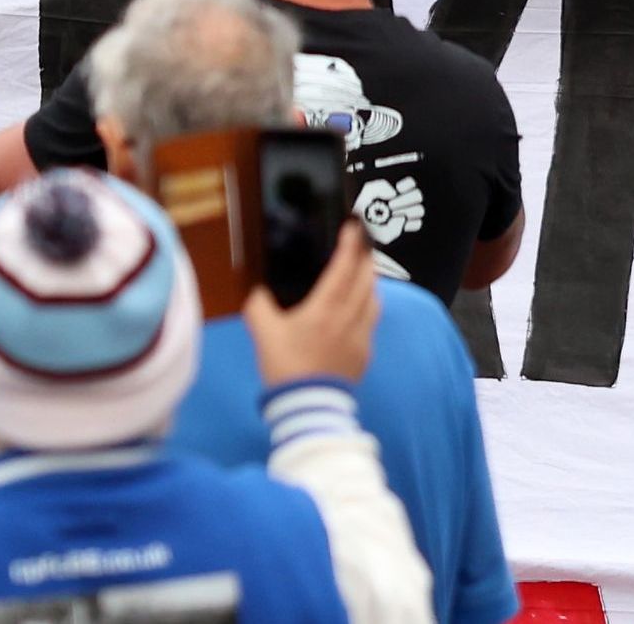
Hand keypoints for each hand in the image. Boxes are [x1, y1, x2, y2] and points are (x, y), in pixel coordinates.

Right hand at [237, 218, 381, 389]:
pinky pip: (371, 321)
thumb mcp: (263, 332)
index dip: (351, 245)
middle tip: (363, 241)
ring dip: (371, 280)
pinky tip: (360, 306)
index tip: (356, 226)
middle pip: (366, 280)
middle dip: (366, 257)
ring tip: (363, 270)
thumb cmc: (285, 365)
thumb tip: (259, 291)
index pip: (344, 268)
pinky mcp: (364, 354)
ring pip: (374, 300)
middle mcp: (348, 318)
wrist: (307, 407)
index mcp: (325, 309)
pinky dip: (369, 304)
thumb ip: (259, 305)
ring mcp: (360, 337)